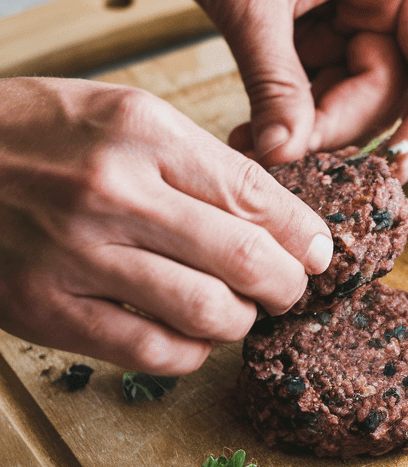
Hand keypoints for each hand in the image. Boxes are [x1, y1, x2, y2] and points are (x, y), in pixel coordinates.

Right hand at [0, 77, 331, 372]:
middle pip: (245, 259)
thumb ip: (194, 160)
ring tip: (236, 312)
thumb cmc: (27, 136)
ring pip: (208, 314)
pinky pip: (154, 352)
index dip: (304, 234)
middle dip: (287, 285)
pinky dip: (190, 352)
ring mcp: (78, 255)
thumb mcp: (115, 113)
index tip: (320, 252)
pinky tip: (190, 336)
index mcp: (139, 131)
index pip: (256, 193)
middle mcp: (113, 191)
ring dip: (240, 322)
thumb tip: (275, 216)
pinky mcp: (50, 311)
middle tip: (289, 290)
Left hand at [130, 0, 407, 180]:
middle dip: (338, 128)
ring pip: (353, 102)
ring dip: (307, 131)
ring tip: (255, 142)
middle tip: (283, 150)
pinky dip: (288, 118)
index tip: (395, 167)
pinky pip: (317, 94)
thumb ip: (276, 84)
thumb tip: (286, 154)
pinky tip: (254, 132)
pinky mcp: (316, 33)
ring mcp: (351, 18)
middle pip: (393, 94)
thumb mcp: (249, 3)